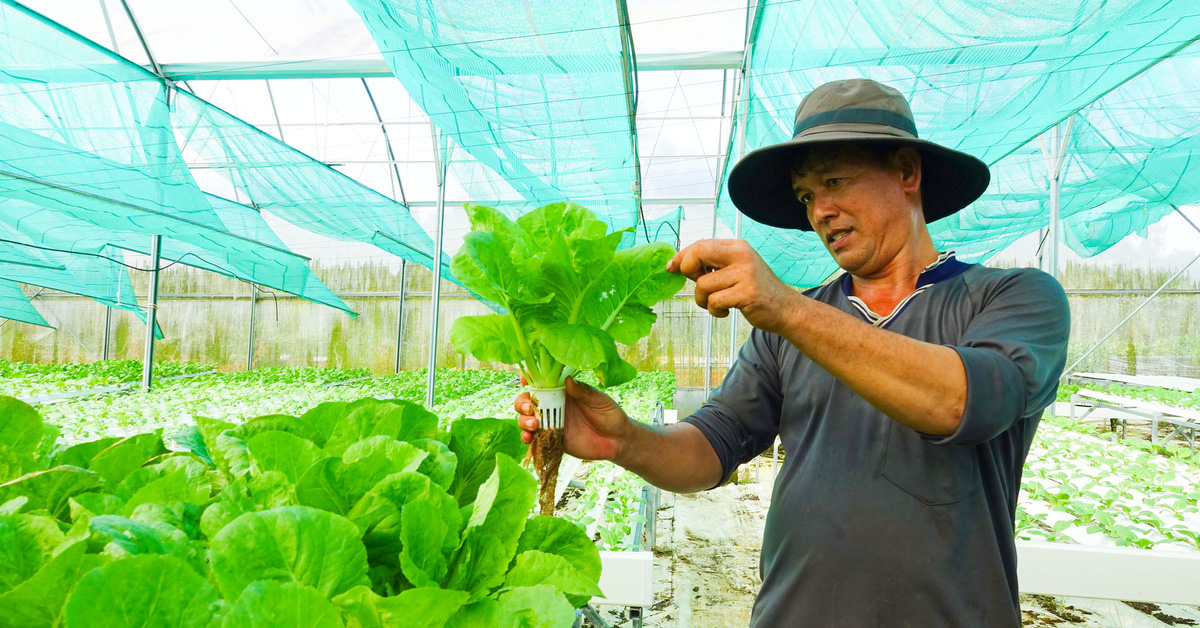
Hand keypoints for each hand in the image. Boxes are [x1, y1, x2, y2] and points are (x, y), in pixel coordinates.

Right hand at [515, 377, 631, 461]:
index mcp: (563, 392)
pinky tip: (529, 439)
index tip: (526, 380)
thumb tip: (567, 380)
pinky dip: (527, 438)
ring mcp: (551, 424)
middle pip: (528, 402)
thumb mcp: (599, 400)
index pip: (541, 383)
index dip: (530, 380)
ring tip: (534, 425)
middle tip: (528, 408)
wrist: (618, 441)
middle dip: (521, 403)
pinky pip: (535, 439)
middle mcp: (553, 406)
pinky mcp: (553, 440)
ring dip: (523, 421)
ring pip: (527, 420)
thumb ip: (583, 391)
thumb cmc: (610, 414)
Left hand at [666, 239, 801, 334]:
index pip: (700, 244)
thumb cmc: (756, 290)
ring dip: (703, 300)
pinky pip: (714, 302)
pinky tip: (726, 311)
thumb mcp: (737, 269)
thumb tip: (678, 263)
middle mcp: (741, 255)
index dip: (681, 256)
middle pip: (698, 254)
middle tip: (698, 284)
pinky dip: (714, 311)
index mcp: (737, 246)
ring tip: (717, 304)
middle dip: (688, 270)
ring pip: (703, 285)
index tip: (671, 268)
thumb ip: (713, 264)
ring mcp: (745, 274)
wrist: (785, 309)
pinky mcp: (747, 294)